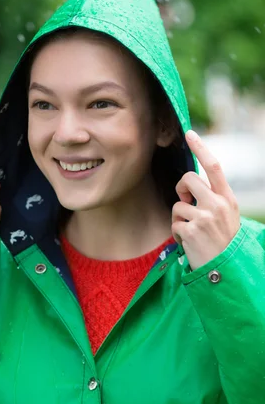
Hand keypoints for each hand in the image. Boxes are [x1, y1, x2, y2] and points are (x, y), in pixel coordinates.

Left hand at [171, 130, 240, 270]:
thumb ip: (211, 198)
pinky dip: (177, 234)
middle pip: (188, 179)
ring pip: (177, 204)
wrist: (227, 270)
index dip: (201, 148)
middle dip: (181, 189)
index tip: (190, 133)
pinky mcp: (191, 230)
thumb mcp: (227, 215)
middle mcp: (217, 205)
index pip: (214, 166)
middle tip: (186, 202)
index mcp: (228, 199)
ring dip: (179, 218)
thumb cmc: (223, 241)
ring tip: (193, 232)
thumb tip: (188, 184)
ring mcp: (204, 217)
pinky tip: (189, 243)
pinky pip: (174, 224)